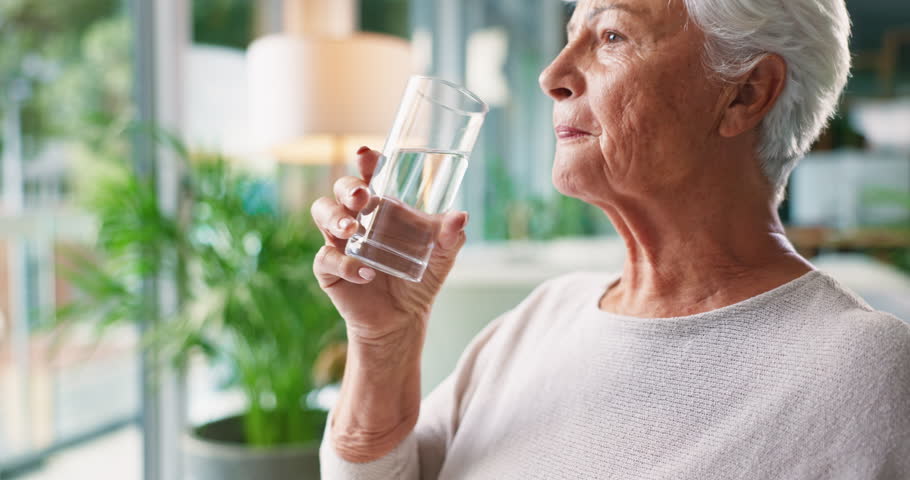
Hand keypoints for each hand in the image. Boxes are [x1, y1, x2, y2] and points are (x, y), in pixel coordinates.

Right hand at [310, 147, 468, 342]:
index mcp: (382, 207)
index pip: (370, 176)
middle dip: (347, 188)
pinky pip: (327, 259)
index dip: (366, 162)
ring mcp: (340, 242)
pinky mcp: (330, 270)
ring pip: (322, 213)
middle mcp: (357, 218)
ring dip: (335, 217)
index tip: (366, 154)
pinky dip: (345, 264)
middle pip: (341, 190)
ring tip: (352, 229)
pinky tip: (366, 273)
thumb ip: (450, 236)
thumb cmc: (421, 278)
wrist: (404, 319)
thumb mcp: (442, 256)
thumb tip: (461, 216)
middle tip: (362, 197)